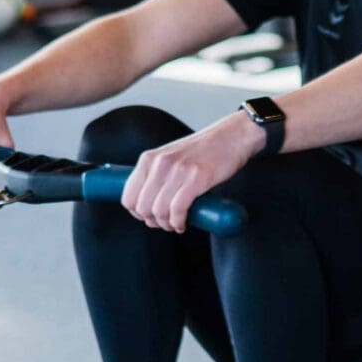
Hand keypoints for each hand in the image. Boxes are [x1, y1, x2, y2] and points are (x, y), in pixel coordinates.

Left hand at [127, 113, 262, 232]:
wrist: (232, 136)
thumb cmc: (203, 150)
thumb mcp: (170, 157)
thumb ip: (156, 175)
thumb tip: (146, 203)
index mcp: (149, 159)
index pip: (128, 197)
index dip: (136, 213)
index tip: (148, 217)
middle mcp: (160, 163)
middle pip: (142, 208)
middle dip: (152, 221)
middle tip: (164, 223)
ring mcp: (178, 170)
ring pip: (159, 211)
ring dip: (166, 225)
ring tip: (175, 224)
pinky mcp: (197, 178)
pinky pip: (178, 209)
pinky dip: (178, 222)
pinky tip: (183, 223)